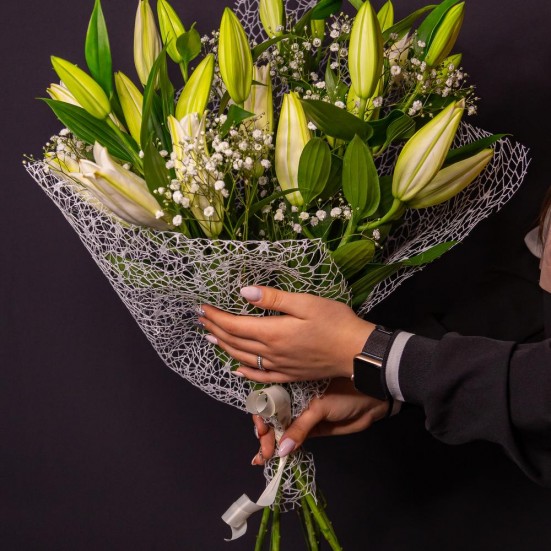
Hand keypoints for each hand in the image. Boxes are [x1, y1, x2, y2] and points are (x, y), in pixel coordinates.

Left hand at [199, 286, 374, 382]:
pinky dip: (243, 372)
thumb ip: (273, 299)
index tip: (202, 307)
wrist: (357, 352)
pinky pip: (260, 376)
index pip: (234, 325)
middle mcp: (271, 353)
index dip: (216, 316)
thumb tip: (244, 293)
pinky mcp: (289, 375)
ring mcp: (279, 366)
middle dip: (215, 329)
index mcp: (273, 333)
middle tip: (201, 319)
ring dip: (224, 347)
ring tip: (211, 337)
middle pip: (235, 342)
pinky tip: (235, 368)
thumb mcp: (306, 302)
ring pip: (243, 358)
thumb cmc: (335, 322)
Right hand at [251, 378, 387, 463]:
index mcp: (292, 388)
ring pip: (279, 431)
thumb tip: (282, 449)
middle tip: (265, 453)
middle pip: (271, 419)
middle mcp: (293, 401)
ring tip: (262, 459)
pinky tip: (272, 458)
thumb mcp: (320, 407)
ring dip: (269, 445)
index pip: (268, 402)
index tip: (261, 434)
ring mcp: (301, 417)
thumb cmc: (344, 395)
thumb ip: (300, 427)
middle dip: (265, 436)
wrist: (370, 402)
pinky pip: (292, 440)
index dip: (261, 418)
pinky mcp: (310, 430)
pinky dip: (282, 449)